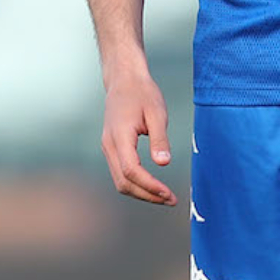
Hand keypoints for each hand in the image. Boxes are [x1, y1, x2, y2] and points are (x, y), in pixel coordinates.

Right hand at [101, 70, 176, 205]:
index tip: (168, 193)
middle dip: (147, 195)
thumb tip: (164, 164)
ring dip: (142, 192)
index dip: (149, 186)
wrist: (124, 79)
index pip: (131, 171)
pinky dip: (136, 184)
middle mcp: (109, 146)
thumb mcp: (157, 112)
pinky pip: (121, 173)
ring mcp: (108, 148)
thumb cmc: (142, 93)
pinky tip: (153, 185)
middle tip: (171, 200)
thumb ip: (160, 139)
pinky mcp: (112, 148)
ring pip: (120, 181)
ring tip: (164, 196)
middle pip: (123, 182)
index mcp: (119, 137)